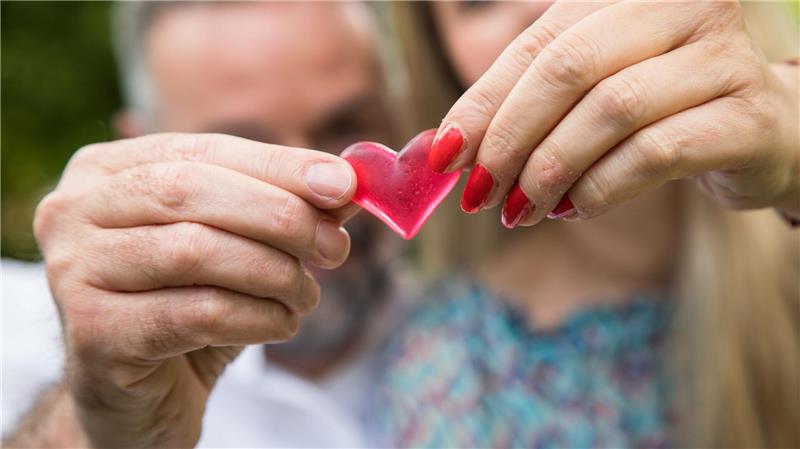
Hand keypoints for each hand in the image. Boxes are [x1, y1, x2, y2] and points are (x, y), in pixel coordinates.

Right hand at [33, 133, 356, 446]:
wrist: (142, 392)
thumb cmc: (190, 306)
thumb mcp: (238, 247)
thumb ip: (287, 207)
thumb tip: (352, 179)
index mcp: (107, 170)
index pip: (204, 151)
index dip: (279, 166)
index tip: (345, 184)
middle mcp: (73, 210)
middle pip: (192, 192)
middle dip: (281, 217)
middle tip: (336, 247)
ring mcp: (72, 271)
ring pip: (195, 251)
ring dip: (274, 273)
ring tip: (305, 295)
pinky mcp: (91, 334)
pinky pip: (196, 313)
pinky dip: (257, 317)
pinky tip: (280, 324)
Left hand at [428, 1, 798, 226]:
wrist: (762, 131)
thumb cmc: (660, 111)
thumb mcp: (588, 95)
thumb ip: (524, 108)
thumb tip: (444, 150)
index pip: (536, 44)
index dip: (483, 102)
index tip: (445, 157)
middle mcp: (679, 6)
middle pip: (569, 68)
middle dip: (512, 139)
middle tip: (480, 194)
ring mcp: (722, 56)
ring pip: (611, 109)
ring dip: (551, 171)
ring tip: (523, 210)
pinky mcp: (749, 115)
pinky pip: (654, 152)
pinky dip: (601, 187)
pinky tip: (576, 208)